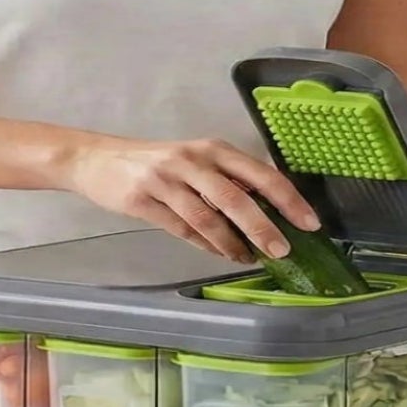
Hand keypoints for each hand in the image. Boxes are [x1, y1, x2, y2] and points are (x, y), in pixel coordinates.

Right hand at [59, 136, 321, 262]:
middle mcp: (192, 159)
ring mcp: (166, 179)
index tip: (309, 222)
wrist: (97, 160)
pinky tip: (221, 254)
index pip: (259, 172)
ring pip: (208, 216)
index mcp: (212, 148)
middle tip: (283, 250)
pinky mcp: (143, 199)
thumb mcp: (194, 162)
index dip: (287, 198)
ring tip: (249, 258)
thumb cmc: (155, 162)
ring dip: (233, 243)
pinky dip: (205, 245)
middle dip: (263, 226)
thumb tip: (267, 216)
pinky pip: (182, 228)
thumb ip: (226, 183)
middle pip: (236, 195)